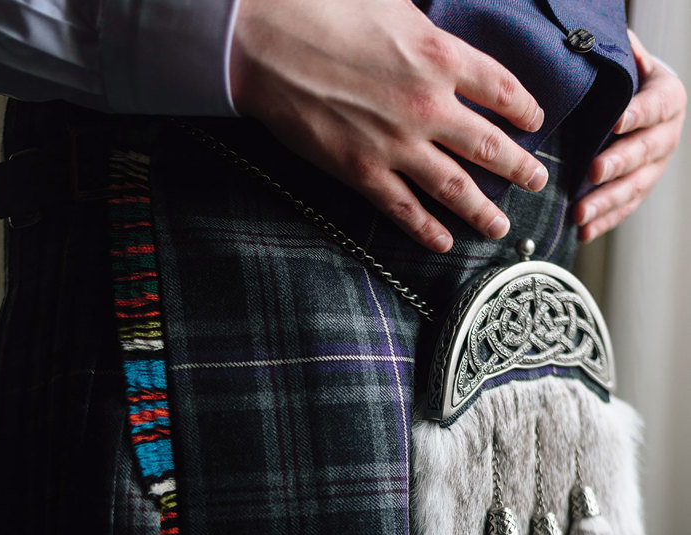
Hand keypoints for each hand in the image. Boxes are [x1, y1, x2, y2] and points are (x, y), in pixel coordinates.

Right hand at [230, 0, 547, 252]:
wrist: (265, 42)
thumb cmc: (323, 8)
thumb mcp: (391, 1)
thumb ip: (426, 31)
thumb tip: (441, 43)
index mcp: (440, 55)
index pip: (501, 88)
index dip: (525, 109)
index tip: (535, 123)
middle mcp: (428, 105)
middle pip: (490, 145)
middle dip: (520, 169)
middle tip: (537, 183)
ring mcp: (396, 145)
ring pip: (456, 188)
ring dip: (483, 211)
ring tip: (501, 226)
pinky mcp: (363, 172)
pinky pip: (404, 209)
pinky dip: (427, 230)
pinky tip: (444, 242)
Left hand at [574, 30, 686, 242]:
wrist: (633, 106)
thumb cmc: (625, 82)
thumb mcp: (627, 62)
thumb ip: (621, 53)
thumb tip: (599, 38)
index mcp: (667, 98)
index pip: (656, 106)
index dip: (639, 113)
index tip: (618, 120)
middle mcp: (666, 135)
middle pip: (645, 152)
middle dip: (618, 164)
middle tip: (594, 172)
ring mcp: (655, 167)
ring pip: (633, 188)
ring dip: (606, 202)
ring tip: (580, 213)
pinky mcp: (640, 190)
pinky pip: (624, 209)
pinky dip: (603, 222)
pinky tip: (583, 232)